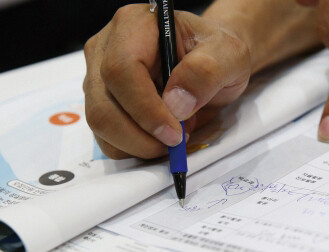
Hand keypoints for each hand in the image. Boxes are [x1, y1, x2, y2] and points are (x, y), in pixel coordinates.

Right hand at [83, 4, 251, 158]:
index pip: (121, 70)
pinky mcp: (102, 103)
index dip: (145, 109)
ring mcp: (99, 78)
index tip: (174, 132)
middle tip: (176, 142)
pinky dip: (134, 148)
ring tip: (173, 135)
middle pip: (103, 105)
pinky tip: (160, 138)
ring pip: (102, 125)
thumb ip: (206, 72)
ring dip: (139, 145)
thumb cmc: (217, 54)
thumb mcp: (229, 55)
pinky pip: (107, 138)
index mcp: (134, 25)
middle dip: (141, 136)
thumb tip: (176, 104)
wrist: (212, 64)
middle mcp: (107, 48)